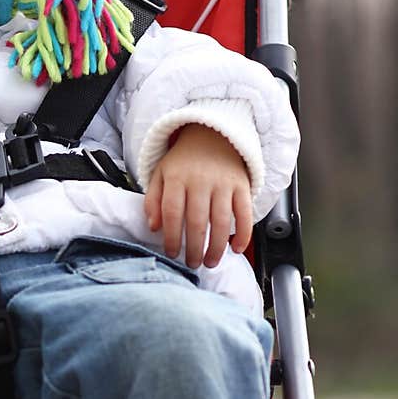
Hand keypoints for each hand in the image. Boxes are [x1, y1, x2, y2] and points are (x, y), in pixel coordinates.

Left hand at [144, 124, 252, 267]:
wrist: (212, 134)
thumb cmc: (184, 160)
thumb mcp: (160, 174)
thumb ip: (153, 200)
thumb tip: (153, 227)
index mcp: (177, 178)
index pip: (172, 213)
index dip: (171, 237)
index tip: (172, 253)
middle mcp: (201, 180)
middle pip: (196, 221)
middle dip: (194, 248)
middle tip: (192, 264)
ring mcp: (223, 183)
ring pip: (221, 221)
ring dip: (216, 247)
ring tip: (210, 262)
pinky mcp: (242, 185)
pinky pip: (244, 213)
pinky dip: (244, 233)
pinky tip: (237, 248)